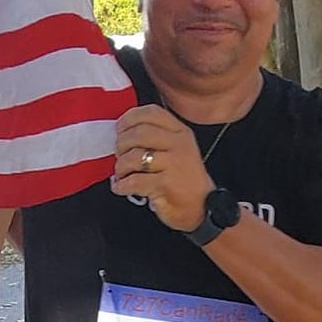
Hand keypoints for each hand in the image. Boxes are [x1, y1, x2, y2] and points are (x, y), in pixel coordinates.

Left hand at [113, 105, 212, 230]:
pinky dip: (122, 186)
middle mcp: (179, 144)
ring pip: (134, 156)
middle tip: (119, 155)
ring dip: (120, 167)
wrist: (202, 208)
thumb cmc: (184, 181)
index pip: (151, 113)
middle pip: (139, 133)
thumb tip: (122, 133)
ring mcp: (174, 164)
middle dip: (121, 145)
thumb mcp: (177, 151)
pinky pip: (134, 181)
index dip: (129, 119)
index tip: (119, 129)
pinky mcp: (166, 184)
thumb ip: (155, 138)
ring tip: (121, 174)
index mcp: (180, 132)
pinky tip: (121, 187)